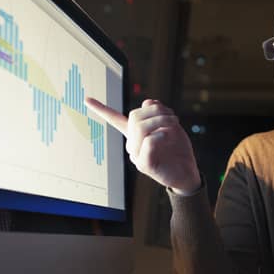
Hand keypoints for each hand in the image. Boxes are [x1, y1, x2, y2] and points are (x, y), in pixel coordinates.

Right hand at [85, 97, 200, 193]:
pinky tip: (167, 136)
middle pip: (134, 116)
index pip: (114, 120)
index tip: (86, 99)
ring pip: (140, 127)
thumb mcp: (170, 125)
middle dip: (156, 111)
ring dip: (160, 120)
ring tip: (174, 124)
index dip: (100, 109)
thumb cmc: (178, 149)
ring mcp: (136, 156)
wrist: (187, 173)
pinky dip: (160, 134)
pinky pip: (148, 142)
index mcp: (135, 135)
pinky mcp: (144, 165)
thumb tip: (147, 102)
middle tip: (173, 117)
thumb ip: (158, 112)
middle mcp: (132, 145)